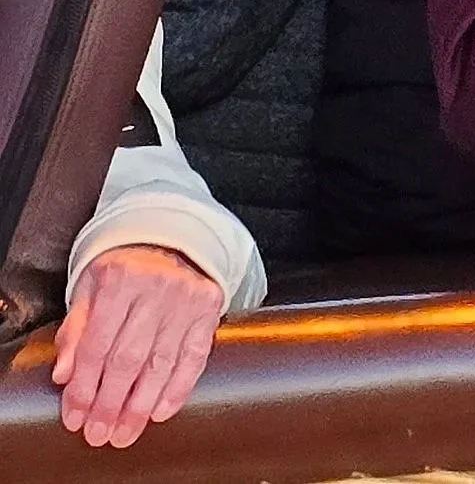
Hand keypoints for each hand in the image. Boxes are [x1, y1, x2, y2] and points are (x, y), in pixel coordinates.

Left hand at [52, 244, 220, 447]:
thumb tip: (64, 375)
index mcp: (120, 279)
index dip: (83, 388)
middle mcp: (156, 286)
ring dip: (141, 406)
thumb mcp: (90, 290)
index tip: (75, 418)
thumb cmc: (124, 271)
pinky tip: (161, 411)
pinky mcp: (208, 306)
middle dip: (110, 404)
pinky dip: (178, 387)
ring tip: (126, 432)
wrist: (171, 241)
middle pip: (129, 358)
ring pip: (161, 362)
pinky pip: (195, 355)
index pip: (97, 346)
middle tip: (100, 434)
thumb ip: (74, 331)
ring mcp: (186, 297)